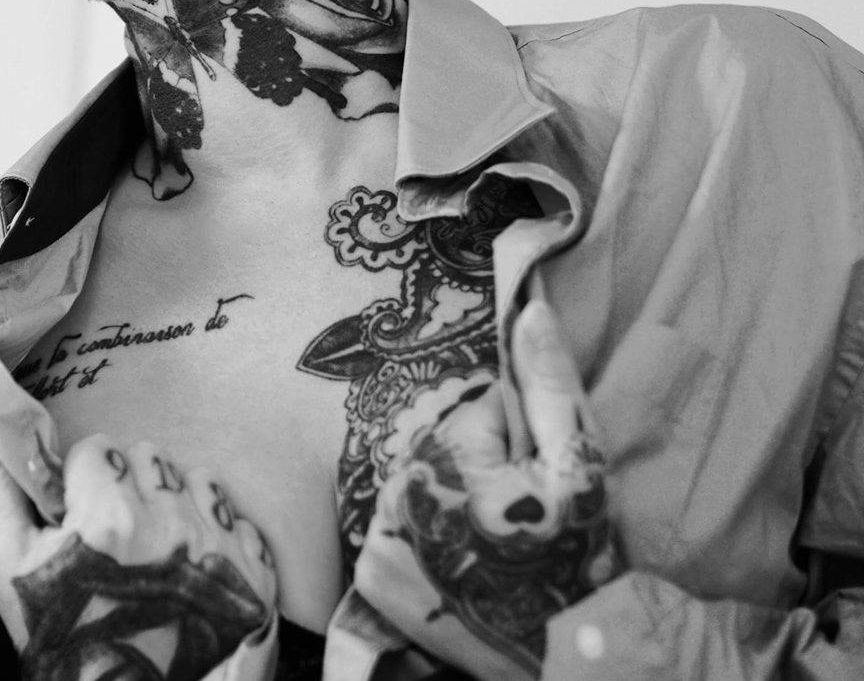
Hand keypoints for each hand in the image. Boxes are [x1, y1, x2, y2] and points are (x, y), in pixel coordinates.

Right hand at [0, 436, 277, 679]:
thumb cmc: (53, 633)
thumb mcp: (5, 563)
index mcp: (109, 519)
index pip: (99, 449)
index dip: (83, 480)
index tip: (79, 514)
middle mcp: (171, 526)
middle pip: (149, 457)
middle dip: (129, 485)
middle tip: (115, 535)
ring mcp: (218, 551)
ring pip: (197, 480)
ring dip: (176, 503)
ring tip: (154, 551)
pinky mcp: (252, 578)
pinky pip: (239, 521)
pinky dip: (218, 539)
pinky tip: (192, 570)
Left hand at [355, 300, 616, 679]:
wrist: (562, 663)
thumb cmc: (579, 564)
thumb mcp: (581, 468)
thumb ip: (552, 385)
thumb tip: (530, 308)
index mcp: (447, 460)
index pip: (482, 412)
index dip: (520, 441)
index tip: (537, 481)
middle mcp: (398, 493)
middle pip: (449, 446)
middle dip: (485, 468)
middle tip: (519, 519)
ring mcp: (379, 538)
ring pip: (428, 482)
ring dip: (458, 500)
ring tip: (496, 546)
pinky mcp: (372, 575)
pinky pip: (405, 524)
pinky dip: (431, 535)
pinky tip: (465, 565)